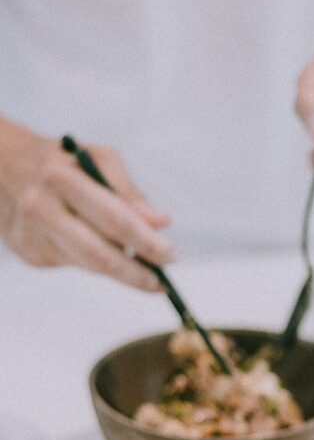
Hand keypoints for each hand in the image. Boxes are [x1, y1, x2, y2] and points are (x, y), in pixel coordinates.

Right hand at [0, 119, 173, 291]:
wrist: (0, 166)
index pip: (114, 219)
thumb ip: (129, 191)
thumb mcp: (97, 159)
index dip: (146, 242)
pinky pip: (73, 263)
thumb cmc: (61, 161)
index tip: (170, 255)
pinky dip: (94, 260)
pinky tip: (100, 249)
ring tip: (144, 271)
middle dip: (136, 272)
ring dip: (120, 271)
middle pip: (98, 254)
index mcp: (62, 179)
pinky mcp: (26, 252)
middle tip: (161, 281)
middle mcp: (41, 208)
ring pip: (87, 265)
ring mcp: (30, 234)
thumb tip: (161, 222)